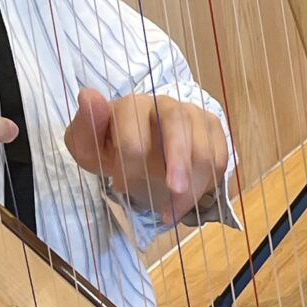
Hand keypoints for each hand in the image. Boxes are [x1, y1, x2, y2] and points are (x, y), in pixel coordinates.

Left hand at [63, 88, 228, 221]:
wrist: (132, 145)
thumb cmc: (109, 146)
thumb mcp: (86, 142)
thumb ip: (86, 124)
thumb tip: (88, 95)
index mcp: (132, 106)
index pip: (136, 135)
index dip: (129, 166)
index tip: (120, 187)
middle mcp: (166, 104)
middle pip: (179, 125)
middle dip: (179, 162)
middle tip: (174, 194)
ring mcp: (192, 114)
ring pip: (204, 146)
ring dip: (194, 183)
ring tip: (176, 211)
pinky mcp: (211, 129)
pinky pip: (220, 156)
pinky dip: (209, 183)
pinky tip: (190, 202)